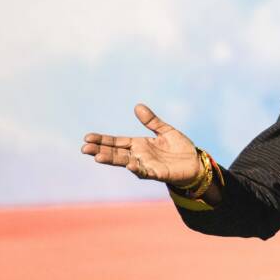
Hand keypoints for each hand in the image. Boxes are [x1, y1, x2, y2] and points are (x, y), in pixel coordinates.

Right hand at [81, 104, 200, 185]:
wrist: (196, 163)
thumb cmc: (180, 148)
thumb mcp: (165, 131)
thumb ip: (152, 121)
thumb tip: (137, 106)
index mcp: (139, 145)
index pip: (116, 142)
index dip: (102, 140)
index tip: (87, 137)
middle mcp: (139, 156)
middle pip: (116, 153)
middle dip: (100, 150)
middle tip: (84, 148)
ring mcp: (147, 165)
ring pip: (126, 162)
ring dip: (112, 160)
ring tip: (98, 157)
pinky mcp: (158, 173)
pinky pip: (146, 171)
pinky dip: (138, 168)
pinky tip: (130, 164)